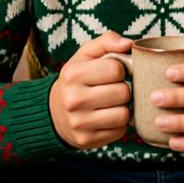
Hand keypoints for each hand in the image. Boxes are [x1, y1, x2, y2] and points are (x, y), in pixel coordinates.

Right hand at [49, 31, 133, 149]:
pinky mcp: (86, 141)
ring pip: (123, 114)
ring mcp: (79, 123)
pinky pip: (120, 131)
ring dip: (123, 108)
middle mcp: (73, 99)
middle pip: (123, 92)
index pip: (116, 69)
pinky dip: (118, 124)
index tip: (113, 73)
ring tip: (112, 103)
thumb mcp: (85, 55)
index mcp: (73, 74)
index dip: (120, 70)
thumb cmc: (77, 80)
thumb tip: (129, 44)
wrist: (54, 112)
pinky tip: (107, 117)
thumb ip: (106, 41)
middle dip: (123, 89)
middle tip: (114, 89)